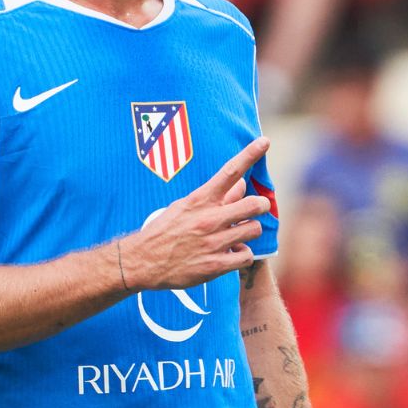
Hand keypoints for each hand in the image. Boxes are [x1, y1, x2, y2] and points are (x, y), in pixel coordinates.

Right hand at [119, 138, 273, 291]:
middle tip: (257, 207)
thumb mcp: (184, 207)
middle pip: (254, 204)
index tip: (264, 141)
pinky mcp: (215, 265)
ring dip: (249, 231)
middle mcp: (209, 219)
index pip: (230, 172)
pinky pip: (247, 256)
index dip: (250, 155)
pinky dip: (242, 255)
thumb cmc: (165, 230)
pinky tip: (231, 254)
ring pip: (254, 229)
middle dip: (261, 205)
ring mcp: (213, 242)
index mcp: (200, 200)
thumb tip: (241, 184)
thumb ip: (215, 197)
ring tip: (236, 234)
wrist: (142, 261)